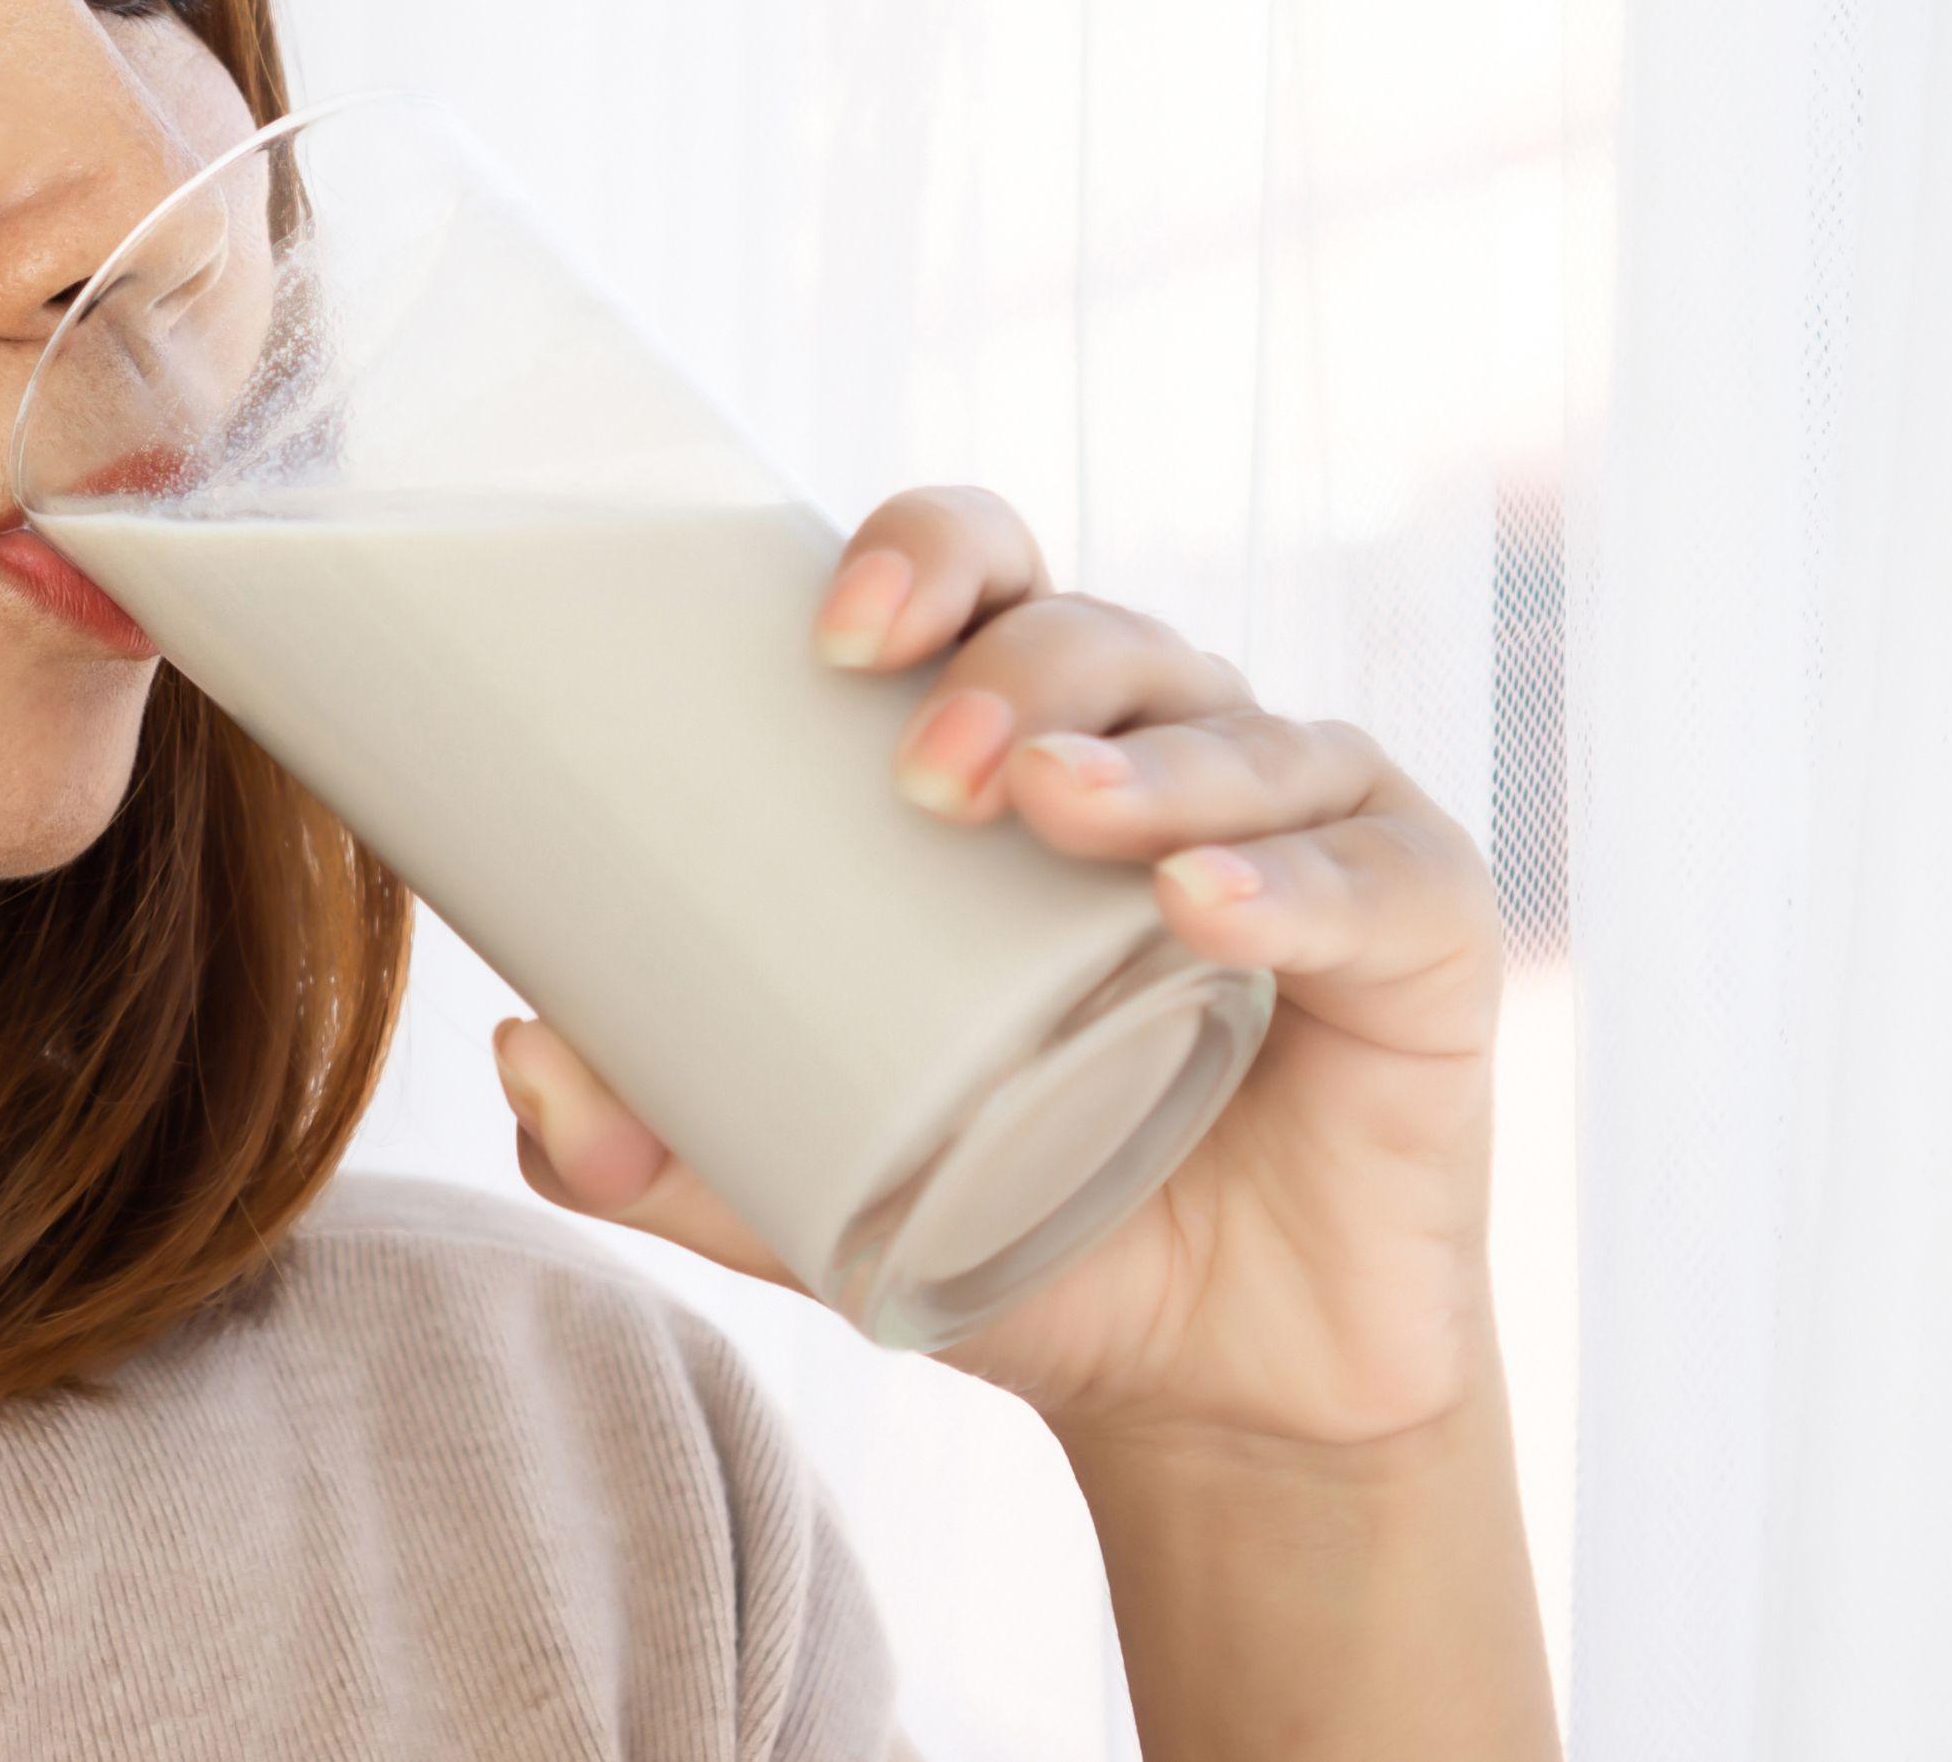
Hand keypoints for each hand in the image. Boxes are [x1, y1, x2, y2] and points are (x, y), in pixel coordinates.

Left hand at [490, 483, 1507, 1447]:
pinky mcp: (1428, 938)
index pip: (997, 580)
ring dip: (1141, 761)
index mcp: (1046, 753)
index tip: (831, 635)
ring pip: (1240, 739)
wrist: (1218, 1395)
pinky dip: (1290, 884)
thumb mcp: (828, 1194)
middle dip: (1011, 667)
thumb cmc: (1034, 1226)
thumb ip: (675, 1143)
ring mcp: (1321, 834)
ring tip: (1049, 812)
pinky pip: (1374, 881)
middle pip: (1110, 634)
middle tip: (917, 767)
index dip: (927, 556)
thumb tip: (523, 1049)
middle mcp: (1187, 756)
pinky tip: (1208, 906)